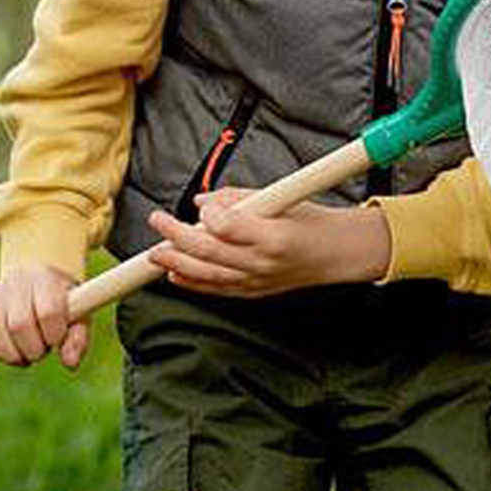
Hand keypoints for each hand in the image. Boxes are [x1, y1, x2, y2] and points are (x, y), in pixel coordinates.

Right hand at [0, 264, 88, 371]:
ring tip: (24, 356)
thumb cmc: (62, 301)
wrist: (39, 275)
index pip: (48, 312)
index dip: (54, 335)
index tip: (57, 340)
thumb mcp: (79, 314)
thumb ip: (78, 337)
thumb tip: (70, 363)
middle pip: (19, 323)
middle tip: (41, 351)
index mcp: (45, 279)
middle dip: (33, 349)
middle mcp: (17, 282)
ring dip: (9, 354)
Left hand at [147, 187, 390, 296]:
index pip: (230, 226)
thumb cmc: (311, 222)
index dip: (208, 215)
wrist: (335, 254)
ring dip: (177, 263)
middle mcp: (263, 262)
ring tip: (156, 252)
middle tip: (158, 222)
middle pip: (210, 252)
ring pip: (207, 275)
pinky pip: (216, 289)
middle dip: (177, 237)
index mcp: (274, 234)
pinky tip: (174, 274)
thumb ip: (238, 197)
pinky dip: (192, 283)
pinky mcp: (253, 292)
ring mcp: (256, 281)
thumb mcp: (281, 198)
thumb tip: (202, 201)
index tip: (198, 205)